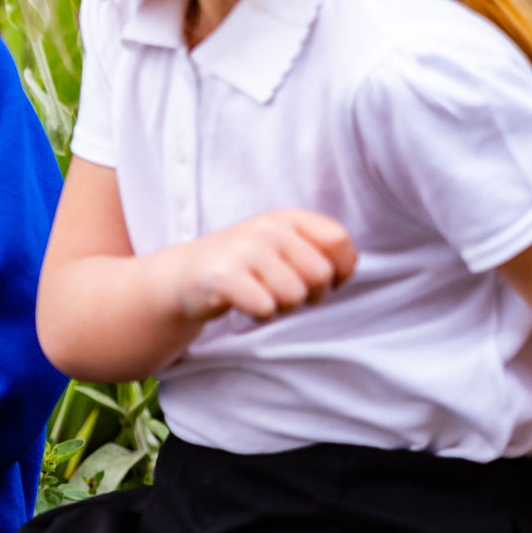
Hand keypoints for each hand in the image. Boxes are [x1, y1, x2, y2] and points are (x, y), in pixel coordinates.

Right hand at [171, 209, 355, 323]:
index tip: (326, 281)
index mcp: (287, 218)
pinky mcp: (223, 276)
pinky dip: (260, 314)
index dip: (341, 269)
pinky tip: (245, 303)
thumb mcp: (283, 245)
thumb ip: (318, 249)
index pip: (338, 240)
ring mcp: (244, 250)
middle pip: (320, 274)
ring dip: (282, 307)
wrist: (188, 274)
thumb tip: (343, 272)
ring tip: (263, 296)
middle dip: (310, 294)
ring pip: (295, 295)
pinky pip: (265, 307)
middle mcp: (267, 228)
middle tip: (285, 293)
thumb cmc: (246, 264)